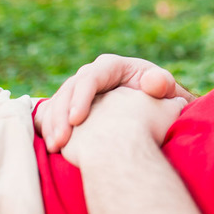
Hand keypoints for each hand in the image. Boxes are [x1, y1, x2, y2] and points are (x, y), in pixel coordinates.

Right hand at [35, 53, 193, 152]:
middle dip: (61, 115)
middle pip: (68, 90)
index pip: (90, 77)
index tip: (76, 120)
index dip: (81, 97)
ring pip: (57, 103)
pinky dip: (48, 128)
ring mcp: (78, 90)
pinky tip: (51, 146)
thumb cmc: (160, 98)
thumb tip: (153, 83)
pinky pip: (51, 113)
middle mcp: (91, 74)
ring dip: (52, 125)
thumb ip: (162, 84)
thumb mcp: (165, 89)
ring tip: (55, 147)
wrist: (150, 111)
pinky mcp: (70, 105)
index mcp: (111, 66)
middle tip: (60, 142)